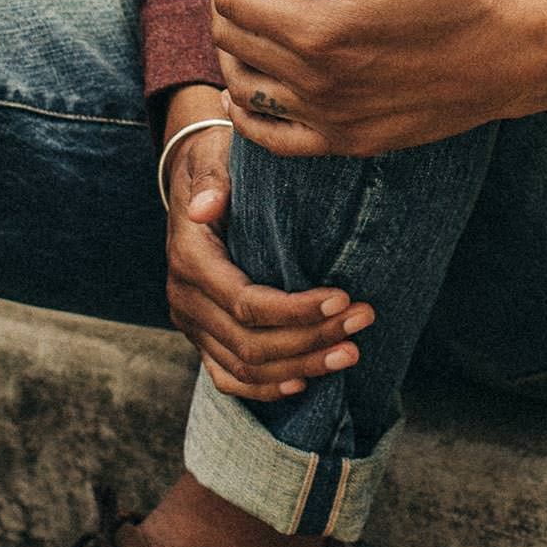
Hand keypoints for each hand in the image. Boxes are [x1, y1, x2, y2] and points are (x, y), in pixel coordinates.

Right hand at [159, 87, 375, 402]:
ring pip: (245, 366)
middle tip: (362, 321)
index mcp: (188, 257)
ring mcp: (190, 323)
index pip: (246, 302)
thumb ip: (211, 182)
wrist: (194, 182)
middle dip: (312, 337)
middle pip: (251, 342)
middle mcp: (183, 298)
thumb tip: (205, 206)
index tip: (343, 297)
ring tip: (350, 352)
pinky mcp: (201, 337)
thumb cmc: (216, 165)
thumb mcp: (213, 159)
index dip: (295, 309)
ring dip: (301, 366)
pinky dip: (265, 387)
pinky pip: (228, 377)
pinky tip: (304, 382)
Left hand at [210, 0, 546, 157]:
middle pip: (232, 42)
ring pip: (243, 89)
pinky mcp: (349, 142)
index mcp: (323, 31)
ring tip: (242, 15)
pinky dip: (246, 113)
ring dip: (229, 49)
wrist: (516, 57)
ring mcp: (332, 121)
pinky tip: (244, 88)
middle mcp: (318, 84)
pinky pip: (273, 139)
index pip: (233, 2)